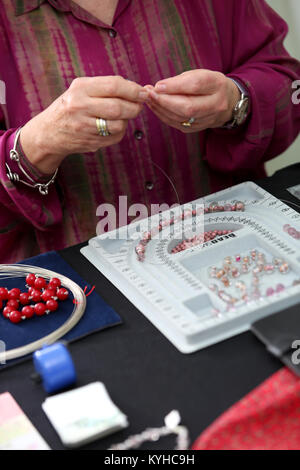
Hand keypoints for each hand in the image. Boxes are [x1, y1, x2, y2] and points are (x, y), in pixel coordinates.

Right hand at [20, 76, 147, 173]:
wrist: (49, 132)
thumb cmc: (71, 107)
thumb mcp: (81, 90)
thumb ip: (106, 87)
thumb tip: (137, 90)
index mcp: (80, 88)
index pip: (114, 85)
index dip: (133, 89)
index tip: (144, 92)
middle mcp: (80, 106)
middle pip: (119, 107)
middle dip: (134, 107)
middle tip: (139, 106)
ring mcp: (84, 126)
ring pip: (119, 124)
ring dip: (127, 120)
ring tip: (123, 116)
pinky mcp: (89, 142)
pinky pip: (114, 137)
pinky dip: (120, 131)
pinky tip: (113, 127)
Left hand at [145, 69, 240, 132]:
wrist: (227, 102)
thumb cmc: (209, 85)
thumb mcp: (200, 74)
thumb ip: (181, 80)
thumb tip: (159, 88)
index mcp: (217, 85)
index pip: (195, 85)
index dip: (175, 86)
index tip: (158, 85)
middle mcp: (216, 104)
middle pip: (188, 106)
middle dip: (165, 101)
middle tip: (149, 94)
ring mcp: (208, 119)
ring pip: (181, 117)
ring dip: (161, 109)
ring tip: (149, 99)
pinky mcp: (198, 128)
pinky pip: (178, 124)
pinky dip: (164, 116)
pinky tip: (156, 108)